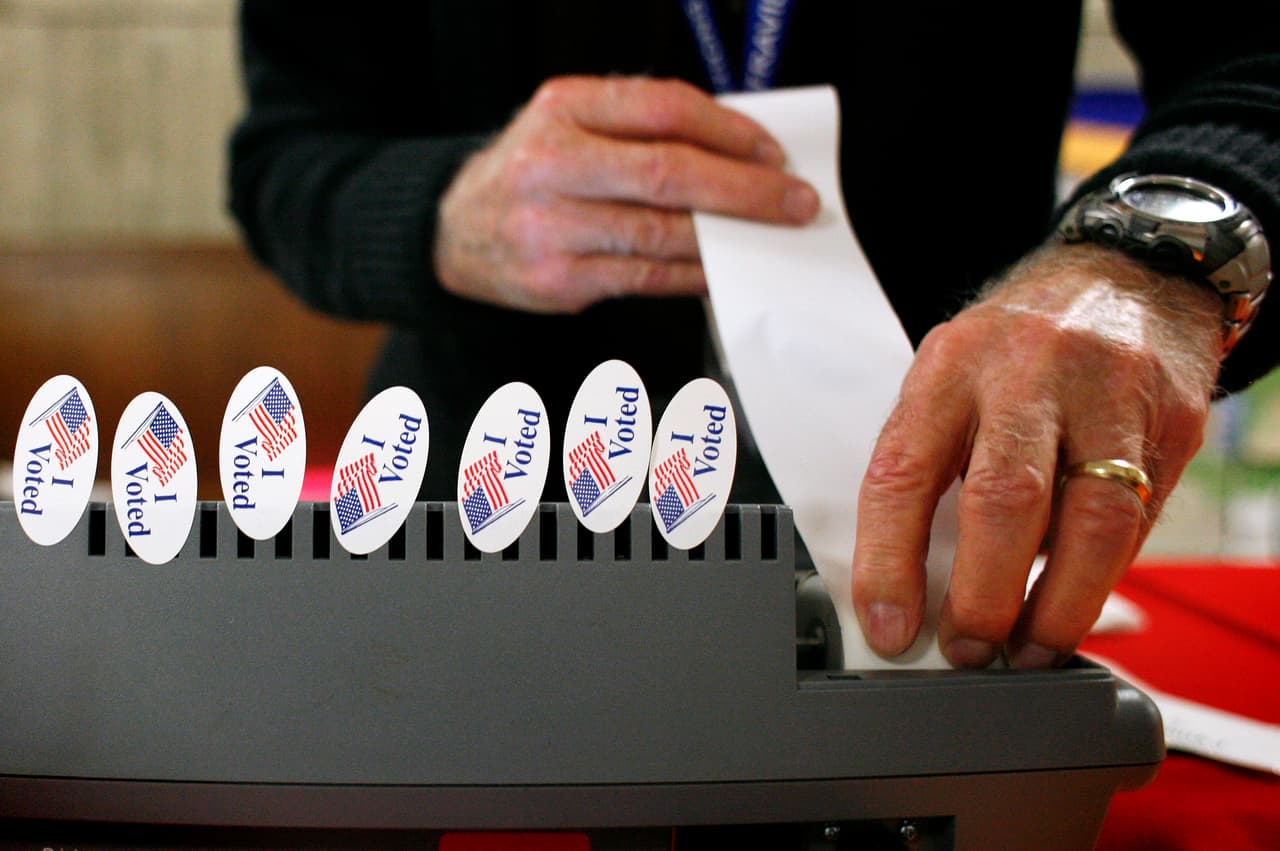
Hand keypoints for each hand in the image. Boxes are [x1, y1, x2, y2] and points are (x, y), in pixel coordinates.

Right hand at [433, 76, 818, 312]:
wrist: (452, 233)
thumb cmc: (528, 175)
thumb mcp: (570, 126)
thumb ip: (639, 131)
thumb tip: (736, 155)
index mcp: (563, 108)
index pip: (665, 109)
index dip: (730, 131)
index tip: (772, 153)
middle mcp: (552, 164)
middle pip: (669, 173)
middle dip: (746, 190)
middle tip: (793, 202)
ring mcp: (551, 226)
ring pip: (661, 232)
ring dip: (726, 237)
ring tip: (766, 237)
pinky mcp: (557, 280)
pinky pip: (645, 277)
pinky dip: (692, 274)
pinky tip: (719, 269)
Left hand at [852, 243, 1224, 667]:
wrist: (1127, 276)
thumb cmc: (1020, 342)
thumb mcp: (951, 376)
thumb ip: (930, 463)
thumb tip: (908, 580)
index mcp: (951, 365)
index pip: (904, 473)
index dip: (889, 563)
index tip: (889, 625)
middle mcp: (1029, 373)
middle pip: (1004, 499)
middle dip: (984, 597)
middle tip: (970, 648)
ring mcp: (1109, 395)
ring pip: (1090, 522)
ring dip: (1056, 606)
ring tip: (1030, 647)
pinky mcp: (1169, 424)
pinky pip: (1138, 522)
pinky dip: (1101, 575)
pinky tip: (1075, 597)